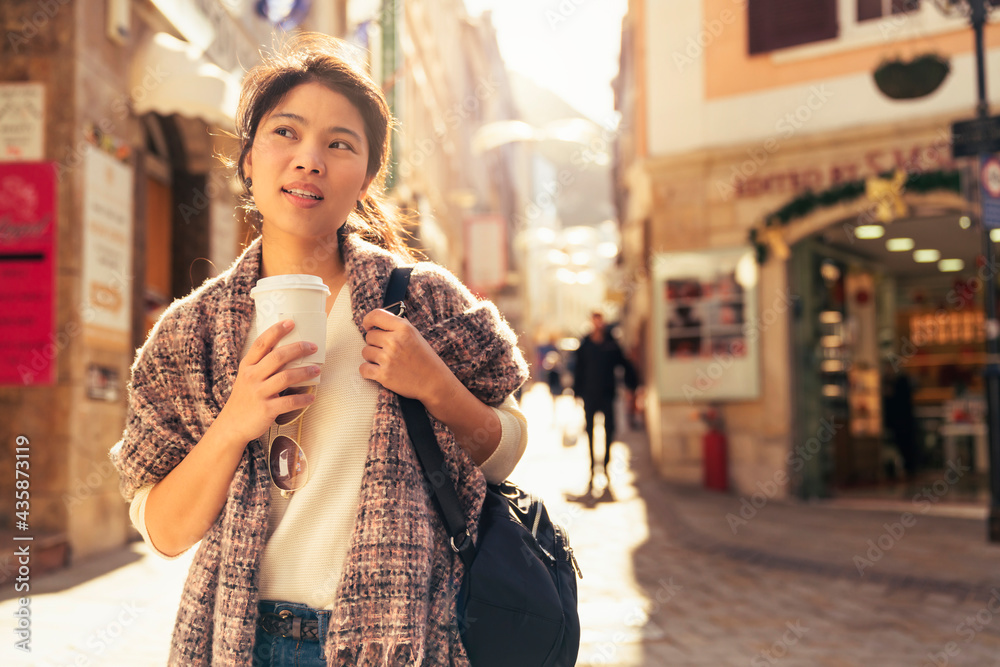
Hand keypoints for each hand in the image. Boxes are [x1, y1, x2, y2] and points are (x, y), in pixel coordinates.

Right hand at [216, 320, 318, 443]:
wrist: (232, 425)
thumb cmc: (245, 398)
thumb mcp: (247, 377)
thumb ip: (262, 364)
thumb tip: (287, 349)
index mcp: (247, 366)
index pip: (261, 343)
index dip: (276, 331)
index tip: (291, 322)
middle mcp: (252, 377)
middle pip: (277, 357)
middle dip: (298, 349)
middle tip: (313, 347)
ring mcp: (259, 393)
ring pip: (286, 377)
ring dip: (305, 372)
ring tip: (317, 369)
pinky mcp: (266, 409)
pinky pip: (289, 402)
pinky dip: (303, 398)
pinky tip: (311, 397)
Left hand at [359, 308, 450, 402]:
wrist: (434, 382)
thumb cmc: (424, 358)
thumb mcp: (414, 335)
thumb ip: (396, 327)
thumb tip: (375, 323)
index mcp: (404, 328)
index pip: (376, 315)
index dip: (368, 320)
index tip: (368, 326)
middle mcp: (394, 341)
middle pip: (369, 336)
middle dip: (375, 343)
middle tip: (387, 350)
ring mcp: (388, 359)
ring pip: (365, 352)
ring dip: (372, 357)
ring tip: (387, 361)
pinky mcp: (383, 375)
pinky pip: (363, 368)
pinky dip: (368, 371)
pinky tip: (378, 371)